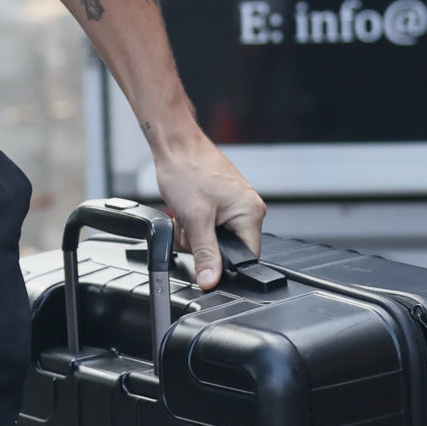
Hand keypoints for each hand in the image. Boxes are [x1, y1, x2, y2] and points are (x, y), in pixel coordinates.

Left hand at [151, 129, 265, 290]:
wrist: (174, 145)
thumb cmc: (187, 170)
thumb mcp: (195, 220)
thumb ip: (205, 254)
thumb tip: (211, 280)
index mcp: (251, 213)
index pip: (248, 257)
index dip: (224, 265)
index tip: (206, 262)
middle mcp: (248, 208)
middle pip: (229, 249)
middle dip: (203, 245)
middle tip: (190, 226)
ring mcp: (234, 204)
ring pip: (215, 239)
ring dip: (195, 234)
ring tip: (187, 214)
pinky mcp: (221, 202)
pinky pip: (210, 226)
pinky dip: (194, 223)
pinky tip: (186, 211)